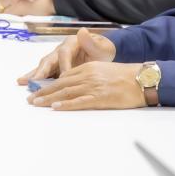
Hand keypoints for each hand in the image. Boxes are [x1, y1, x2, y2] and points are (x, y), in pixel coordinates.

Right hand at [17, 28, 116, 83]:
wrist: (102, 55)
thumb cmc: (102, 51)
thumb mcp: (102, 47)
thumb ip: (92, 43)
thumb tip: (82, 31)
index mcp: (72, 42)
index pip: (65, 53)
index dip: (63, 65)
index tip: (64, 76)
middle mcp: (61, 49)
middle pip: (50, 59)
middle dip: (41, 71)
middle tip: (34, 81)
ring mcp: (56, 59)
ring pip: (44, 66)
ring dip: (34, 75)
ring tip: (23, 82)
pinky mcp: (55, 67)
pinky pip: (44, 73)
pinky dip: (35, 78)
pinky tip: (24, 83)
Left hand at [26, 61, 144, 109]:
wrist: (143, 80)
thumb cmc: (128, 76)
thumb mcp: (106, 68)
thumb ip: (90, 72)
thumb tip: (77, 81)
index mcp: (90, 67)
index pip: (65, 75)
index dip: (50, 83)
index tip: (39, 88)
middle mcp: (88, 75)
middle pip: (61, 84)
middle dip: (44, 91)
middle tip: (31, 98)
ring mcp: (93, 86)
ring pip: (65, 92)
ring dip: (48, 98)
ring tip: (36, 103)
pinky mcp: (99, 98)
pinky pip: (78, 102)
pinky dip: (65, 105)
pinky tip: (55, 108)